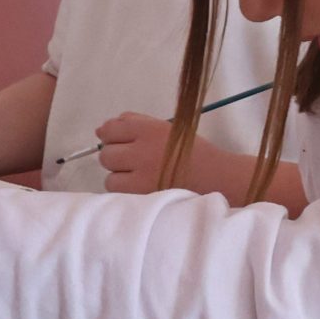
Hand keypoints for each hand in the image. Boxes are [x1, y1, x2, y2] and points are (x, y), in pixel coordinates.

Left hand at [97, 116, 244, 196]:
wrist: (219, 179)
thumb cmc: (191, 153)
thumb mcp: (167, 129)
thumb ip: (135, 123)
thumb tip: (100, 130)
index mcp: (150, 129)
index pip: (110, 128)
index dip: (111, 137)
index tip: (121, 144)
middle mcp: (144, 149)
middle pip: (107, 152)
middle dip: (116, 158)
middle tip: (135, 164)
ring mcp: (142, 174)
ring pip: (109, 175)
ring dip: (120, 177)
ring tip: (140, 178)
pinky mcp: (144, 195)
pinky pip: (117, 191)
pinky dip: (125, 191)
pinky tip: (141, 189)